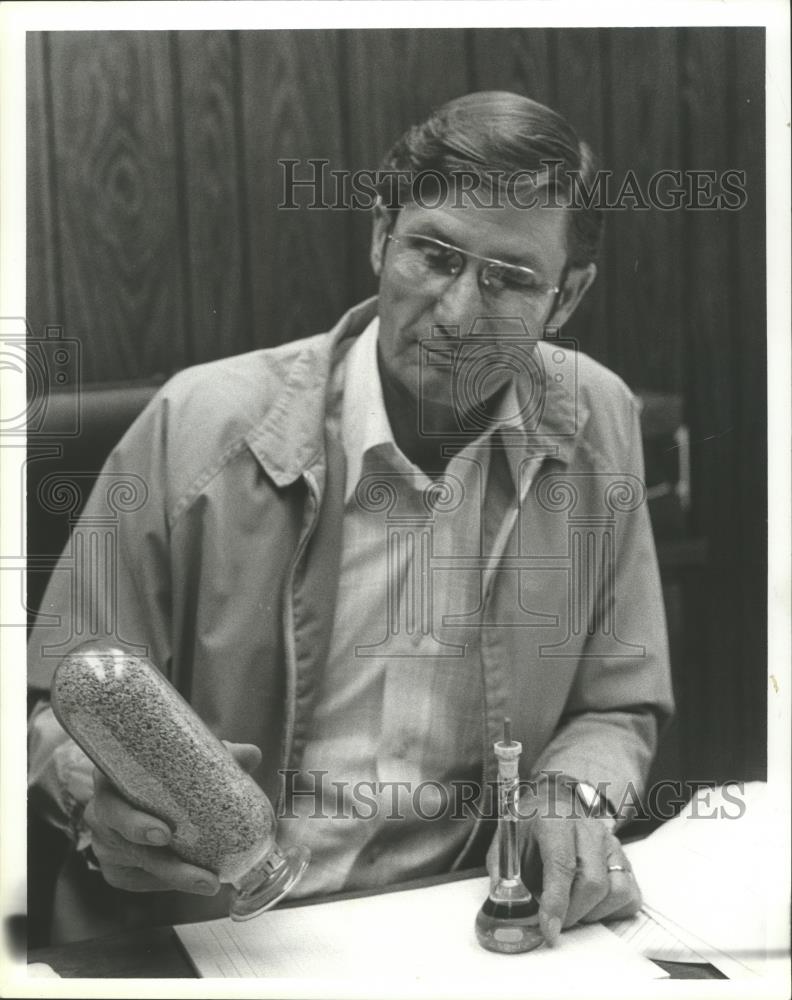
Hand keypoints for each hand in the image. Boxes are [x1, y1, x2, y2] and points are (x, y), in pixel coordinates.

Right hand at [82, 741, 261, 893]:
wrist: (136, 791)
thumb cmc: (159, 773)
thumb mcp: (181, 759)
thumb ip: (217, 755)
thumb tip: (251, 754)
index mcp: (111, 777)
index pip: (111, 798)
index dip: (133, 820)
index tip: (164, 833)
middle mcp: (101, 810)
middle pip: (125, 840)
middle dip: (165, 861)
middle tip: (200, 874)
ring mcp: (105, 841)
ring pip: (137, 865)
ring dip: (173, 877)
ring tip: (207, 882)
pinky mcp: (113, 866)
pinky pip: (138, 879)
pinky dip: (164, 882)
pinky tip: (189, 881)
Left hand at [486, 776, 640, 946]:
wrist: (550, 808)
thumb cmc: (528, 832)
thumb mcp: (507, 849)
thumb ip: (507, 881)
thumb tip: (512, 918)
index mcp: (555, 821)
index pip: (562, 865)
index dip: (556, 902)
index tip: (549, 929)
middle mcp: (589, 829)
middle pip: (592, 882)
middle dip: (573, 913)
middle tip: (555, 921)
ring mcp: (611, 843)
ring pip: (616, 891)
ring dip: (593, 912)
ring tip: (572, 909)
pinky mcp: (624, 859)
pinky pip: (630, 895)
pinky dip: (611, 910)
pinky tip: (589, 904)